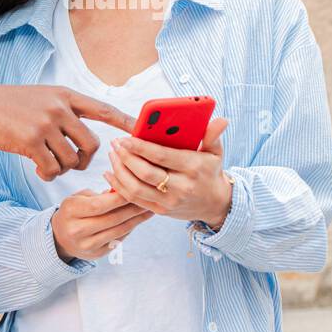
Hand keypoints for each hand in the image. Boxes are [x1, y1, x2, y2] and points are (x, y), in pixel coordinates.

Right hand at [0, 84, 134, 180]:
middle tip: (74, 164)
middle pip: (92, 144)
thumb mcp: (41, 98)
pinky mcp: (31, 141)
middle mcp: (60, 107)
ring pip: (72, 160)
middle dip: (86, 161)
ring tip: (48, 164)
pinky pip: (53, 169)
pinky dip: (48, 174)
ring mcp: (46, 123)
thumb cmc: (8, 106)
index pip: (103, 109)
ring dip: (64, 169)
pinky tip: (37, 168)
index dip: (124, 122)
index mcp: (66, 95)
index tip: (141, 132)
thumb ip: (63, 111)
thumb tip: (81, 137)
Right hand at [51, 189, 153, 262]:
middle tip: (148, 198)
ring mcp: (87, 245)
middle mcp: (77, 230)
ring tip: (149, 209)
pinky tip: (139, 220)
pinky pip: (118, 240)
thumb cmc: (74, 211)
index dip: (119, 198)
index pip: (99, 205)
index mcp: (71, 211)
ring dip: (136, 220)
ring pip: (118, 231)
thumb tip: (123, 191)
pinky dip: (130, 229)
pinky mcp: (96, 254)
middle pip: (111, 219)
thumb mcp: (79, 197)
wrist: (61, 237)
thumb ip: (100, 194)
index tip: (135, 189)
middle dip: (133, 208)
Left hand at [103, 117, 233, 227]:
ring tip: (112, 155)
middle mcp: (181, 186)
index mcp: (193, 167)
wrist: (215, 204)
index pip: (162, 156)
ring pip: (136, 188)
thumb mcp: (215, 153)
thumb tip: (221, 120)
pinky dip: (119, 186)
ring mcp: (169, 201)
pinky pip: (134, 199)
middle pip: (145, 172)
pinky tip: (110, 173)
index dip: (140, 147)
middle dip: (126, 157)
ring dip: (120, 171)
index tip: (125, 138)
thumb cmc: (210, 172)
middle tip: (115, 144)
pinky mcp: (160, 211)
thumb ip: (212, 135)